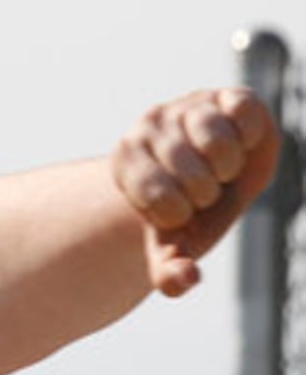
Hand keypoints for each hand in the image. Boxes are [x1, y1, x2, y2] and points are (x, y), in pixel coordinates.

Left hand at [113, 87, 280, 296]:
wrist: (218, 176)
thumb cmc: (188, 212)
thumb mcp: (175, 245)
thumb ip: (170, 271)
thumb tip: (185, 280)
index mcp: (124, 160)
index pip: (159, 200)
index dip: (181, 214)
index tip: (178, 208)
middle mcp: (148, 125)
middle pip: (191, 175)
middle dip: (207, 194)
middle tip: (202, 188)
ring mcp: (186, 106)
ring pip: (216, 142)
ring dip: (228, 168)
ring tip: (220, 168)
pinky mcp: (226, 95)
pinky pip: (244, 117)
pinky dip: (250, 139)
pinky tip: (238, 143)